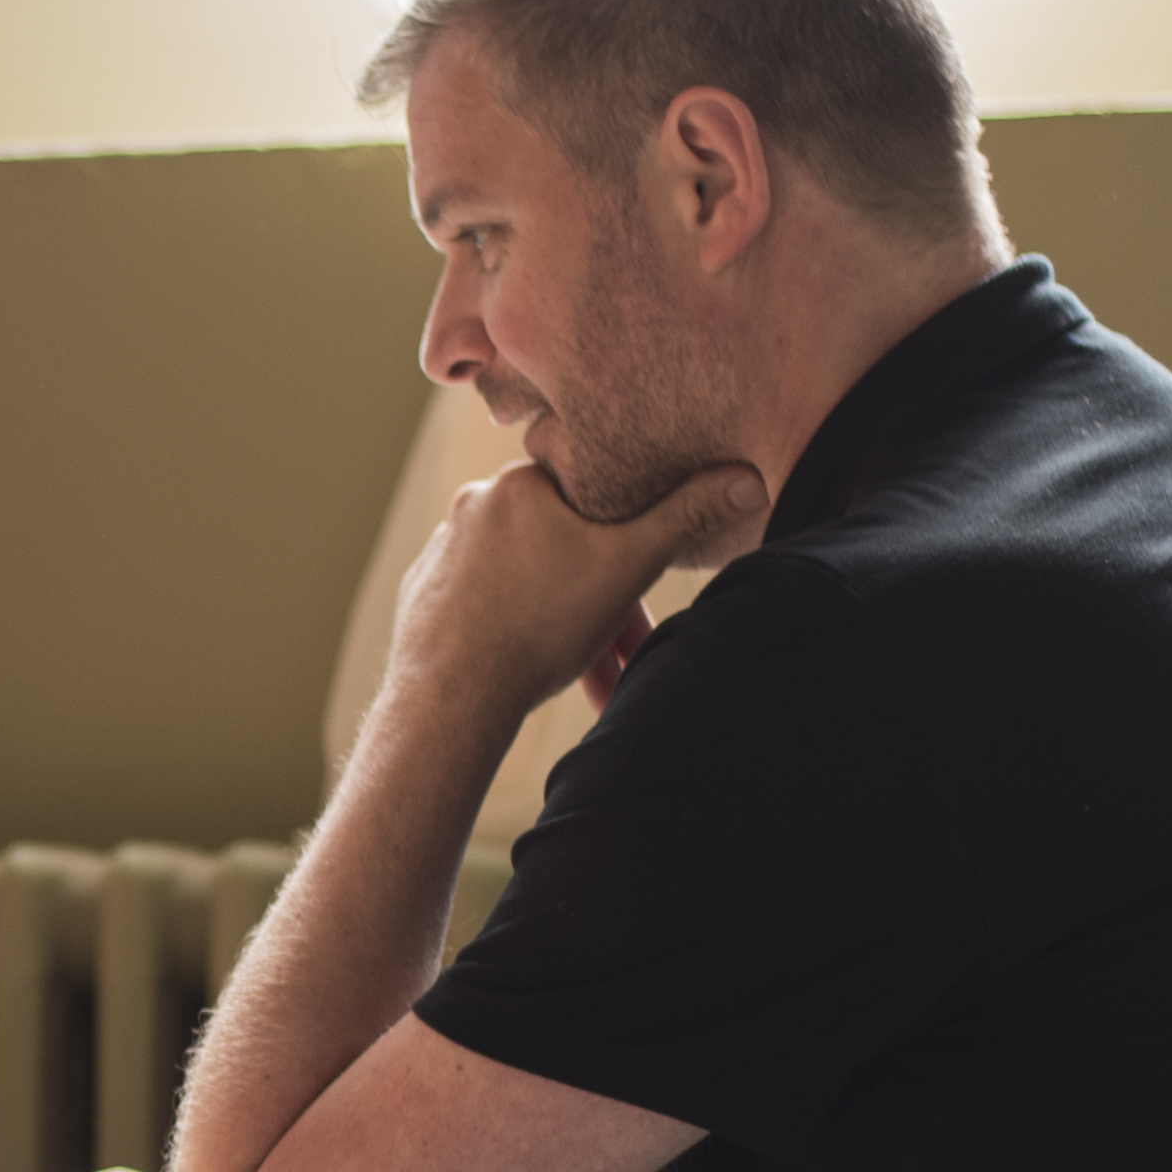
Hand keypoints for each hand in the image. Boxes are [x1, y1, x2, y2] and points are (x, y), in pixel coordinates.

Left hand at [390, 458, 763, 736]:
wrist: (450, 694)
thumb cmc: (540, 625)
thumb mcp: (629, 566)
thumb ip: (686, 517)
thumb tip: (748, 477)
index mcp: (521, 482)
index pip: (593, 502)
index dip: (627, 548)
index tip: (638, 588)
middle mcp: (473, 504)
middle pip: (561, 548)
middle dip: (600, 603)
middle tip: (624, 656)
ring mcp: (441, 549)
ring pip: (526, 580)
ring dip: (562, 621)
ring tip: (587, 674)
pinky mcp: (423, 592)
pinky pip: (484, 603)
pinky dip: (513, 629)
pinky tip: (530, 666)